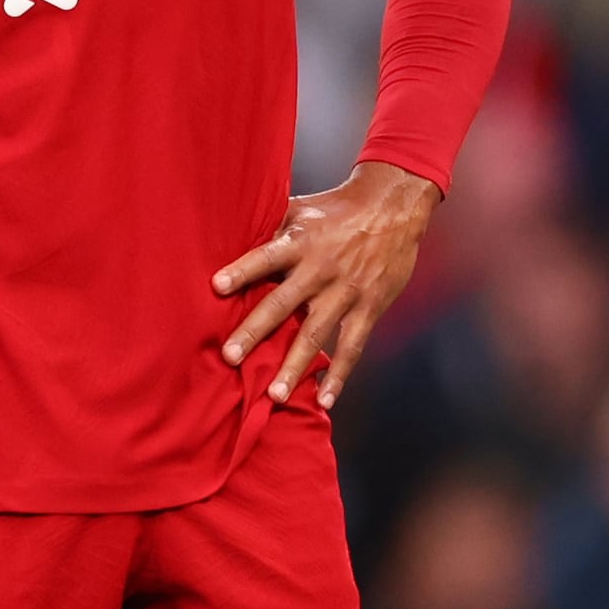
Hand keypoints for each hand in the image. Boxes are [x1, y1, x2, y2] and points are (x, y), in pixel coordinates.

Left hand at [209, 161, 441, 405]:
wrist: (393, 208)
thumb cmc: (336, 209)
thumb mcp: (300, 209)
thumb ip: (268, 226)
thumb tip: (229, 236)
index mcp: (300, 243)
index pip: (266, 257)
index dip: (242, 271)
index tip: (216, 286)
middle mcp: (320, 270)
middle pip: (283, 304)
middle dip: (256, 331)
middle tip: (231, 357)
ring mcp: (345, 293)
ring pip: (316, 334)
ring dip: (295, 366)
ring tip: (275, 395)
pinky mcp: (368, 309)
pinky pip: (352, 348)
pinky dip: (339, 375)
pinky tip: (324, 400)